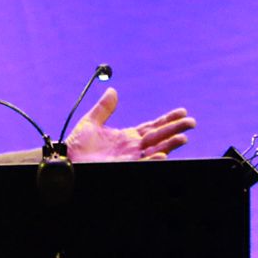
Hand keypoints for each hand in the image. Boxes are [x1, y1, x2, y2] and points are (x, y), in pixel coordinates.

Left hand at [66, 87, 194, 161]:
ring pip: (156, 151)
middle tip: (191, 122)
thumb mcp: (90, 123)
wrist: (66, 161)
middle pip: (160, 137)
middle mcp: (133, 148)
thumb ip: (103, 109)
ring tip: (183, 138)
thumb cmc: (77, 146)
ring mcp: (130, 158)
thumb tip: (112, 91)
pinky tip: (162, 154)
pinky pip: (143, 164)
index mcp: (128, 137)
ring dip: (170, 145)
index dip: (167, 120)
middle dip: (175, 130)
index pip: (153, 127)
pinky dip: (153, 159)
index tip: (182, 111)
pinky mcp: (125, 167)